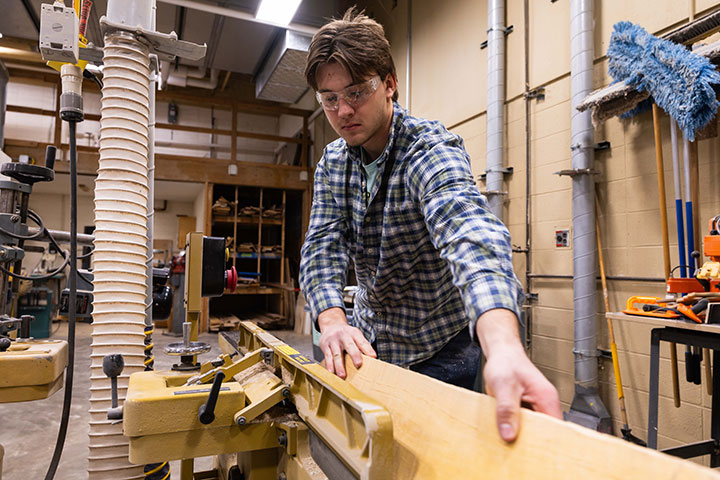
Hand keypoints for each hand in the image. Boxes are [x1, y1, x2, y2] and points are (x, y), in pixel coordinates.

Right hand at [318, 307, 376, 378]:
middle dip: (354, 355)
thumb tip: (372, 358)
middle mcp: (343, 335)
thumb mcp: (355, 335)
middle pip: (349, 345)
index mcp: (354, 333)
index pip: (362, 341)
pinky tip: (331, 372)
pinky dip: (329, 365)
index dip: (368, 349)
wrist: (331, 325)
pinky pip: (327, 357)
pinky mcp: (324, 346)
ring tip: (342, 376)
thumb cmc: (346, 334)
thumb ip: (363, 345)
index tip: (373, 357)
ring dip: (339, 366)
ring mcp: (333, 340)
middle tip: (358, 364)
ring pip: (336, 354)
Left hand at [475, 309, 560, 441]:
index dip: (546, 444)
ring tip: (511, 444)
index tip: (535, 455)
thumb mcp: (503, 386)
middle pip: (545, 433)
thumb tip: (509, 433)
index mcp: (547, 398)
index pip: (554, 429)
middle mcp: (545, 403)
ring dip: (523, 437)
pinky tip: (507, 433)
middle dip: (533, 444)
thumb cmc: (505, 363)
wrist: (501, 352)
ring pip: (534, 430)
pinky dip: (516, 429)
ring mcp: (536, 406)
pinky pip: (525, 424)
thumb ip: (506, 409)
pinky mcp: (527, 408)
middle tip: (519, 453)